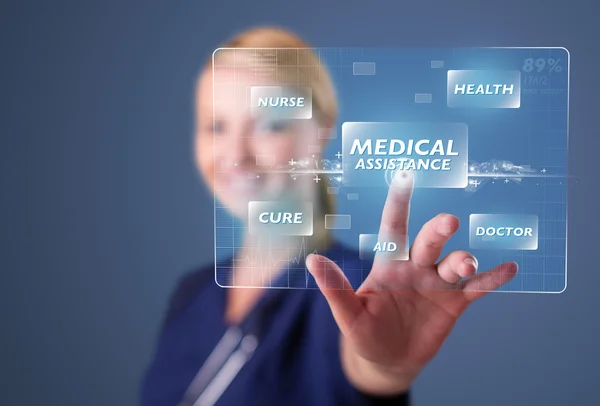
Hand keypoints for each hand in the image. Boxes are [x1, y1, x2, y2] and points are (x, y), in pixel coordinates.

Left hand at [306, 170, 517, 395]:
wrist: (389, 358)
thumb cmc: (365, 332)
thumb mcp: (348, 315)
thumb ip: (335, 288)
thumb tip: (312, 260)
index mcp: (388, 264)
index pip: (393, 227)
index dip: (398, 203)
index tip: (405, 176)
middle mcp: (415, 266)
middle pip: (428, 241)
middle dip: (438, 231)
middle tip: (448, 222)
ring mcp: (437, 283)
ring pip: (454, 263)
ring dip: (464, 260)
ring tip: (467, 264)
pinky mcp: (455, 302)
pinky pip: (477, 288)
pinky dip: (493, 278)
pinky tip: (510, 268)